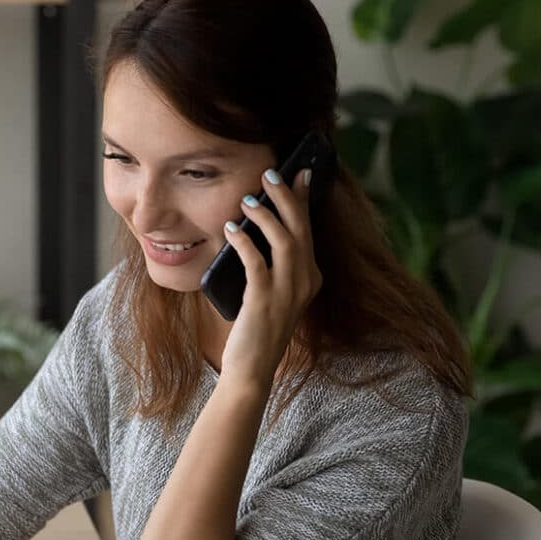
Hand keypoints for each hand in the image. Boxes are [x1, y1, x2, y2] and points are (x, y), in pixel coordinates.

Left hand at [219, 167, 322, 392]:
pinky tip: (230, 230)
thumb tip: (255, 228)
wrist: (252, 368)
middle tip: (270, 173)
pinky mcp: (264, 301)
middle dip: (287, 196)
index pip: (309, 230)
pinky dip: (243, 242)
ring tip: (247, 200)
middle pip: (300, 229)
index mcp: (311, 278)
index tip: (300, 171)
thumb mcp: (271, 292)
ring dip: (266, 215)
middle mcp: (305, 282)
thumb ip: (272, 264)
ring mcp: (287, 292)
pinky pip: (256, 262)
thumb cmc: (257, 329)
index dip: (304, 199)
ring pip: (284, 240)